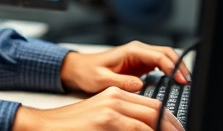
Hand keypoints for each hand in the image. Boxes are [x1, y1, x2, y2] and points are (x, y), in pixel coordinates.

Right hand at [13, 87, 183, 130]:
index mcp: (116, 94)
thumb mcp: (101, 117)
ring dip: (164, 130)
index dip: (169, 119)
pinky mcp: (105, 121)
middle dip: (172, 126)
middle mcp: (115, 97)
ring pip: (150, 119)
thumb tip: (146, 128)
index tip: (177, 130)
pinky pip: (137, 129)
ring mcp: (110, 109)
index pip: (152, 104)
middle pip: (155, 109)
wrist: (45, 126)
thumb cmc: (72, 126)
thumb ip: (123, 120)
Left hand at [60, 41, 190, 94]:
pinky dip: (170, 72)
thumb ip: (121, 82)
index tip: (180, 79)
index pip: (158, 55)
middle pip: (167, 54)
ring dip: (177, 68)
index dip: (172, 66)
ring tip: (185, 83)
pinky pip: (160, 66)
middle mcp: (138, 51)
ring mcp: (140, 57)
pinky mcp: (140, 65)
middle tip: (187, 82)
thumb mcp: (102, 79)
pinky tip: (174, 83)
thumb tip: (139, 85)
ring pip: (165, 58)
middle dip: (180, 66)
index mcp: (131, 51)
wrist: (79, 69)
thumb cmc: (88, 72)